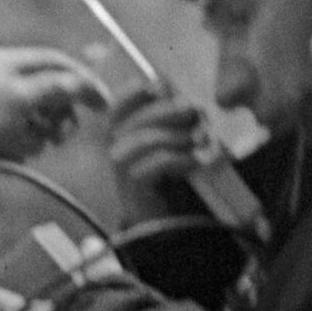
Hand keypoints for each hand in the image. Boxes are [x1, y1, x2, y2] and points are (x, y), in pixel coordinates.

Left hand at [0, 46, 109, 160]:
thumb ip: (56, 87)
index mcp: (8, 61)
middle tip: (61, 135)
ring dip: (44, 132)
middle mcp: (3, 78)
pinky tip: (17, 152)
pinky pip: (22, 134)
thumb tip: (82, 83)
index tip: (103, 104)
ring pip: (39, 116)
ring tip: (35, 144)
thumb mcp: (23, 98)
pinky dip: (26, 143)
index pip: (56, 62)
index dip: (83, 81)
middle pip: (51, 91)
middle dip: (61, 114)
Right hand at [106, 81, 204, 222]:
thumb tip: (183, 98)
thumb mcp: (165, 146)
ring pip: (147, 138)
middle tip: (196, 111)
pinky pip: (158, 162)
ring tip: (200, 138)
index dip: (140, 90)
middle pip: (138, 118)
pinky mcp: (132, 184)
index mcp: (115, 134)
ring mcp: (119, 167)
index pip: (120, 104)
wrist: (159, 225)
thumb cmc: (163, 182)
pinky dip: (181, 158)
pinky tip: (195, 160)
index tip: (166, 86)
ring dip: (178, 135)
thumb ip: (168, 124)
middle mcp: (111, 147)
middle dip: (170, 110)